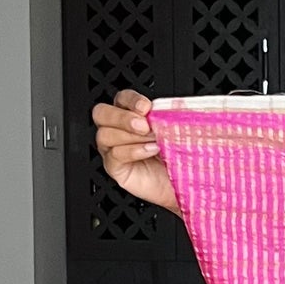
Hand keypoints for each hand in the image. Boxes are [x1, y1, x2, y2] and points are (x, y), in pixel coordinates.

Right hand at [91, 89, 180, 216]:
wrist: (183, 184)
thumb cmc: (178, 157)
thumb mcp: (177, 131)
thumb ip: (171, 117)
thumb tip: (175, 105)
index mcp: (131, 115)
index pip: (121, 99)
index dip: (131, 100)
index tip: (147, 107)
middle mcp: (118, 129)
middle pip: (102, 113)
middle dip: (122, 117)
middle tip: (145, 125)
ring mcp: (113, 148)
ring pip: (105, 134)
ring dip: (131, 136)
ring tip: (154, 141)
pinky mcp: (115, 168)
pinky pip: (114, 155)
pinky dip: (132, 151)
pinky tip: (149, 151)